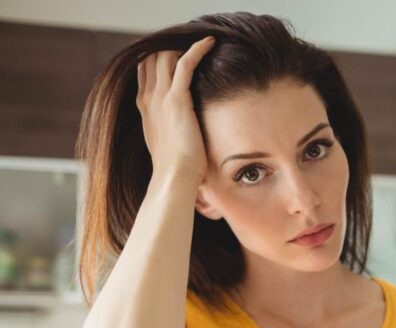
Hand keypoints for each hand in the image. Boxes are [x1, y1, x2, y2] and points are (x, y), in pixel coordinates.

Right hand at [136, 36, 216, 183]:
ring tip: (204, 45)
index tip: (179, 56)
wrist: (174, 177)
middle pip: (152, 57)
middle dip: (171, 48)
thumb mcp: (167, 143)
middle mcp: (148, 98)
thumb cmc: (177, 168)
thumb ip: (169, 128)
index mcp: (144, 107)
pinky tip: (210, 42)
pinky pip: (185, 63)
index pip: (145, 70)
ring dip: (183, 46)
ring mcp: (160, 97)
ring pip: (165, 55)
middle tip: (194, 49)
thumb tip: (182, 130)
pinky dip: (197, 49)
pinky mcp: (177, 99)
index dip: (159, 59)